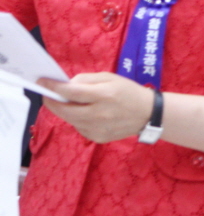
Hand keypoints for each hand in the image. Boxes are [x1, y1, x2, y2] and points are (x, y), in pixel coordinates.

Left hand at [39, 72, 153, 143]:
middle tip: (48, 95)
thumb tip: (68, 85)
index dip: (54, 87)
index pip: (72, 93)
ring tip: (73, 103)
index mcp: (104, 95)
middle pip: (65, 110)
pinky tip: (89, 114)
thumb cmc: (128, 91)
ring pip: (70, 120)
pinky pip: (79, 127)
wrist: (148, 114)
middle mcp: (99, 114)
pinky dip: (78, 120)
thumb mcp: (111, 78)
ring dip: (66, 110)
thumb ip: (87, 79)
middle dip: (52, 102)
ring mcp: (97, 129)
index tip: (42, 82)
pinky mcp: (97, 138)